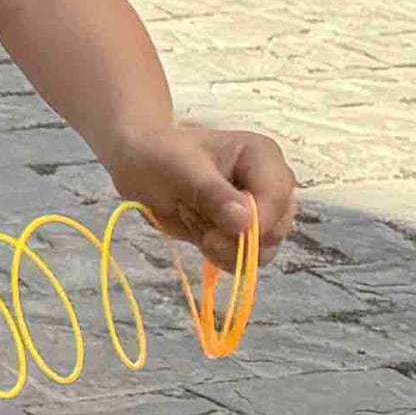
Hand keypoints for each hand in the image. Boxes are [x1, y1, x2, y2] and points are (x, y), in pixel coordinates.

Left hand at [104, 118, 297, 268]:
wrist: (138, 164)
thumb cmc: (159, 154)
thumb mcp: (181, 168)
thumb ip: (213, 194)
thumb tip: (245, 222)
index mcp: (262, 156)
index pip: (277, 197)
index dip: (256, 223)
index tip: (217, 236)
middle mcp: (270, 184)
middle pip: (276, 229)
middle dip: (236, 239)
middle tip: (198, 228)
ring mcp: (261, 211)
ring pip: (264, 249)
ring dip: (226, 248)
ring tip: (194, 222)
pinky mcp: (246, 233)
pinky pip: (248, 259)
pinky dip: (222, 256)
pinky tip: (199, 235)